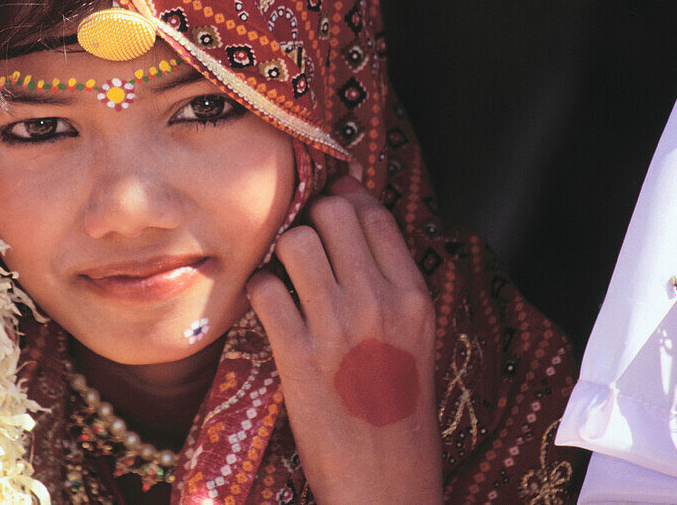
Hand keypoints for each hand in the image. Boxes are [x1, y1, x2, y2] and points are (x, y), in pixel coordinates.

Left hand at [247, 175, 440, 503]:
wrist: (385, 483)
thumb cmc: (399, 413)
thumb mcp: (417, 340)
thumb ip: (392, 286)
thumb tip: (356, 231)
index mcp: (414, 296)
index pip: (374, 214)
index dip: (344, 199)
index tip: (327, 205)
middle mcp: (380, 301)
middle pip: (332, 214)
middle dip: (310, 219)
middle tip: (301, 242)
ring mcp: (338, 326)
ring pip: (294, 242)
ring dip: (281, 254)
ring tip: (284, 276)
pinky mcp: (297, 354)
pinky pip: (264, 288)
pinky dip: (259, 290)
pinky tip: (268, 306)